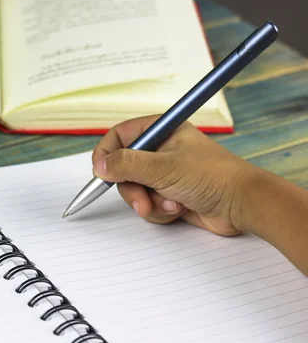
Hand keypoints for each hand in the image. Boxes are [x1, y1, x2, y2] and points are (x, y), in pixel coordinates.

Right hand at [92, 115, 257, 235]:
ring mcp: (165, 174)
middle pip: (123, 169)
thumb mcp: (163, 168)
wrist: (242, 205)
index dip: (106, 154)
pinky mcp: (170, 194)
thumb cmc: (212, 176)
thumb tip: (99, 166)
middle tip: (142, 201)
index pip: (119, 137)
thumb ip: (127, 165)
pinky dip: (160, 211)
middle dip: (132, 189)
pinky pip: (148, 204)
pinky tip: (180, 208)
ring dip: (149, 202)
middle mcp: (160, 151)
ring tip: (172, 204)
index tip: (101, 173)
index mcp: (161, 132)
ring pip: (135, 190)